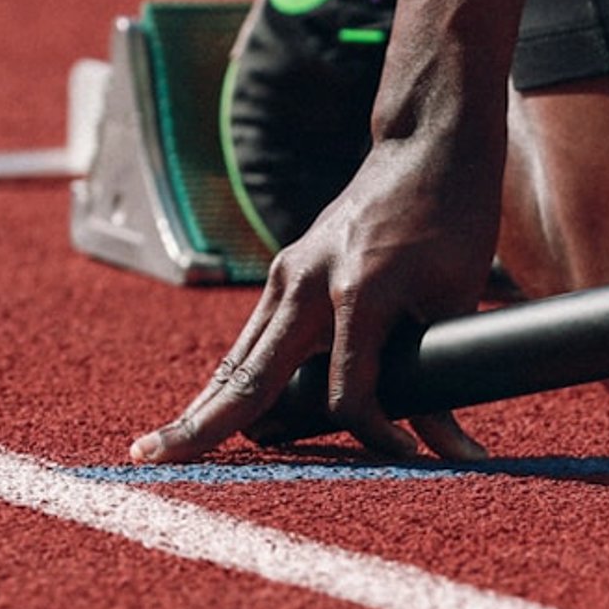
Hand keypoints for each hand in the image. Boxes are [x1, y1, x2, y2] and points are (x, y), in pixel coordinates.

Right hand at [129, 130, 501, 462]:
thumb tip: (449, 448)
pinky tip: (209, 410)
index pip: (348, 394)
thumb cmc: (453, 219)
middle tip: (151, 461)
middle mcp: (307, 282)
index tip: (409, 458)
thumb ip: (444, 372)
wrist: (427, 147)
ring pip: (239, 357)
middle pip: (250, 376)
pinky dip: (234, 377)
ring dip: (207, 405)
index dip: (377, 435)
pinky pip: (254, 337)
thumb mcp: (457, 297)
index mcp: (358, 291)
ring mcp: (289, 274)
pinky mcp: (287, 271)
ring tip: (162, 449)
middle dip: (204, 425)